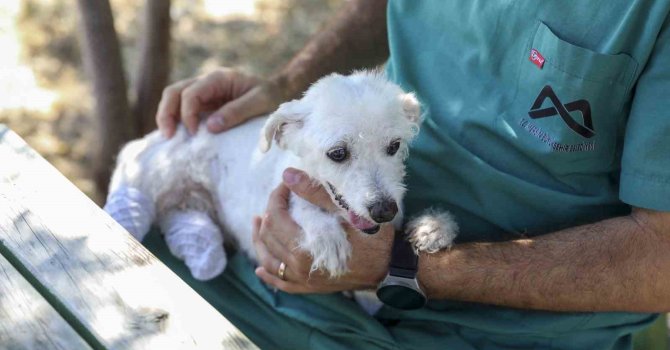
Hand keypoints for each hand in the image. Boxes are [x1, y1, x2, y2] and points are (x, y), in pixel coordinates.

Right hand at [155, 68, 284, 136]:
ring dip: (167, 117)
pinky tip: (176, 137)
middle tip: (169, 137)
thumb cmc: (272, 95)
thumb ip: (237, 111)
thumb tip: (210, 126)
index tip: (195, 134)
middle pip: (174, 92)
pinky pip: (183, 110)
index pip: (191, 93)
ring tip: (169, 138)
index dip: (187, 114)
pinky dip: (176, 122)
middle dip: (167, 113)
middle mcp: (206, 83)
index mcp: (218, 78)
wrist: (279, 93)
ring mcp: (204, 94)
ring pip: (174, 100)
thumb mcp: (260, 102)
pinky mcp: (205, 106)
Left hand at [253, 168, 392, 292]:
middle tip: (279, 198)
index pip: (276, 217)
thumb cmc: (373, 237)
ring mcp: (303, 280)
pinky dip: (269, 275)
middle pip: (268, 236)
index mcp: (305, 248)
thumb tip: (288, 175)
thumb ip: (316, 193)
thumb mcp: (347, 211)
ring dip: (260, 239)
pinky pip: (281, 283)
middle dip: (269, 212)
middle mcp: (299, 267)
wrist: (390, 267)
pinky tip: (261, 268)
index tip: (285, 185)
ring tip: (258, 222)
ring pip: (268, 260)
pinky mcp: (310, 288)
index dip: (276, 197)